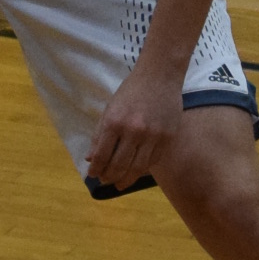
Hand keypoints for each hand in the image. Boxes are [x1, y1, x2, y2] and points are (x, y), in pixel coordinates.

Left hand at [82, 57, 184, 196]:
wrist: (160, 76)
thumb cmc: (131, 91)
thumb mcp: (109, 109)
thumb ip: (99, 135)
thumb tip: (90, 158)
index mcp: (114, 122)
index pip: (102, 155)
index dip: (96, 169)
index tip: (93, 175)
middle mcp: (133, 131)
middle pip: (119, 166)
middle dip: (109, 177)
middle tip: (105, 181)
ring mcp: (153, 136)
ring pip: (138, 168)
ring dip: (126, 180)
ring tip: (120, 183)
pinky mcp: (168, 138)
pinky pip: (153, 161)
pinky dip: (143, 169)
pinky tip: (136, 171)